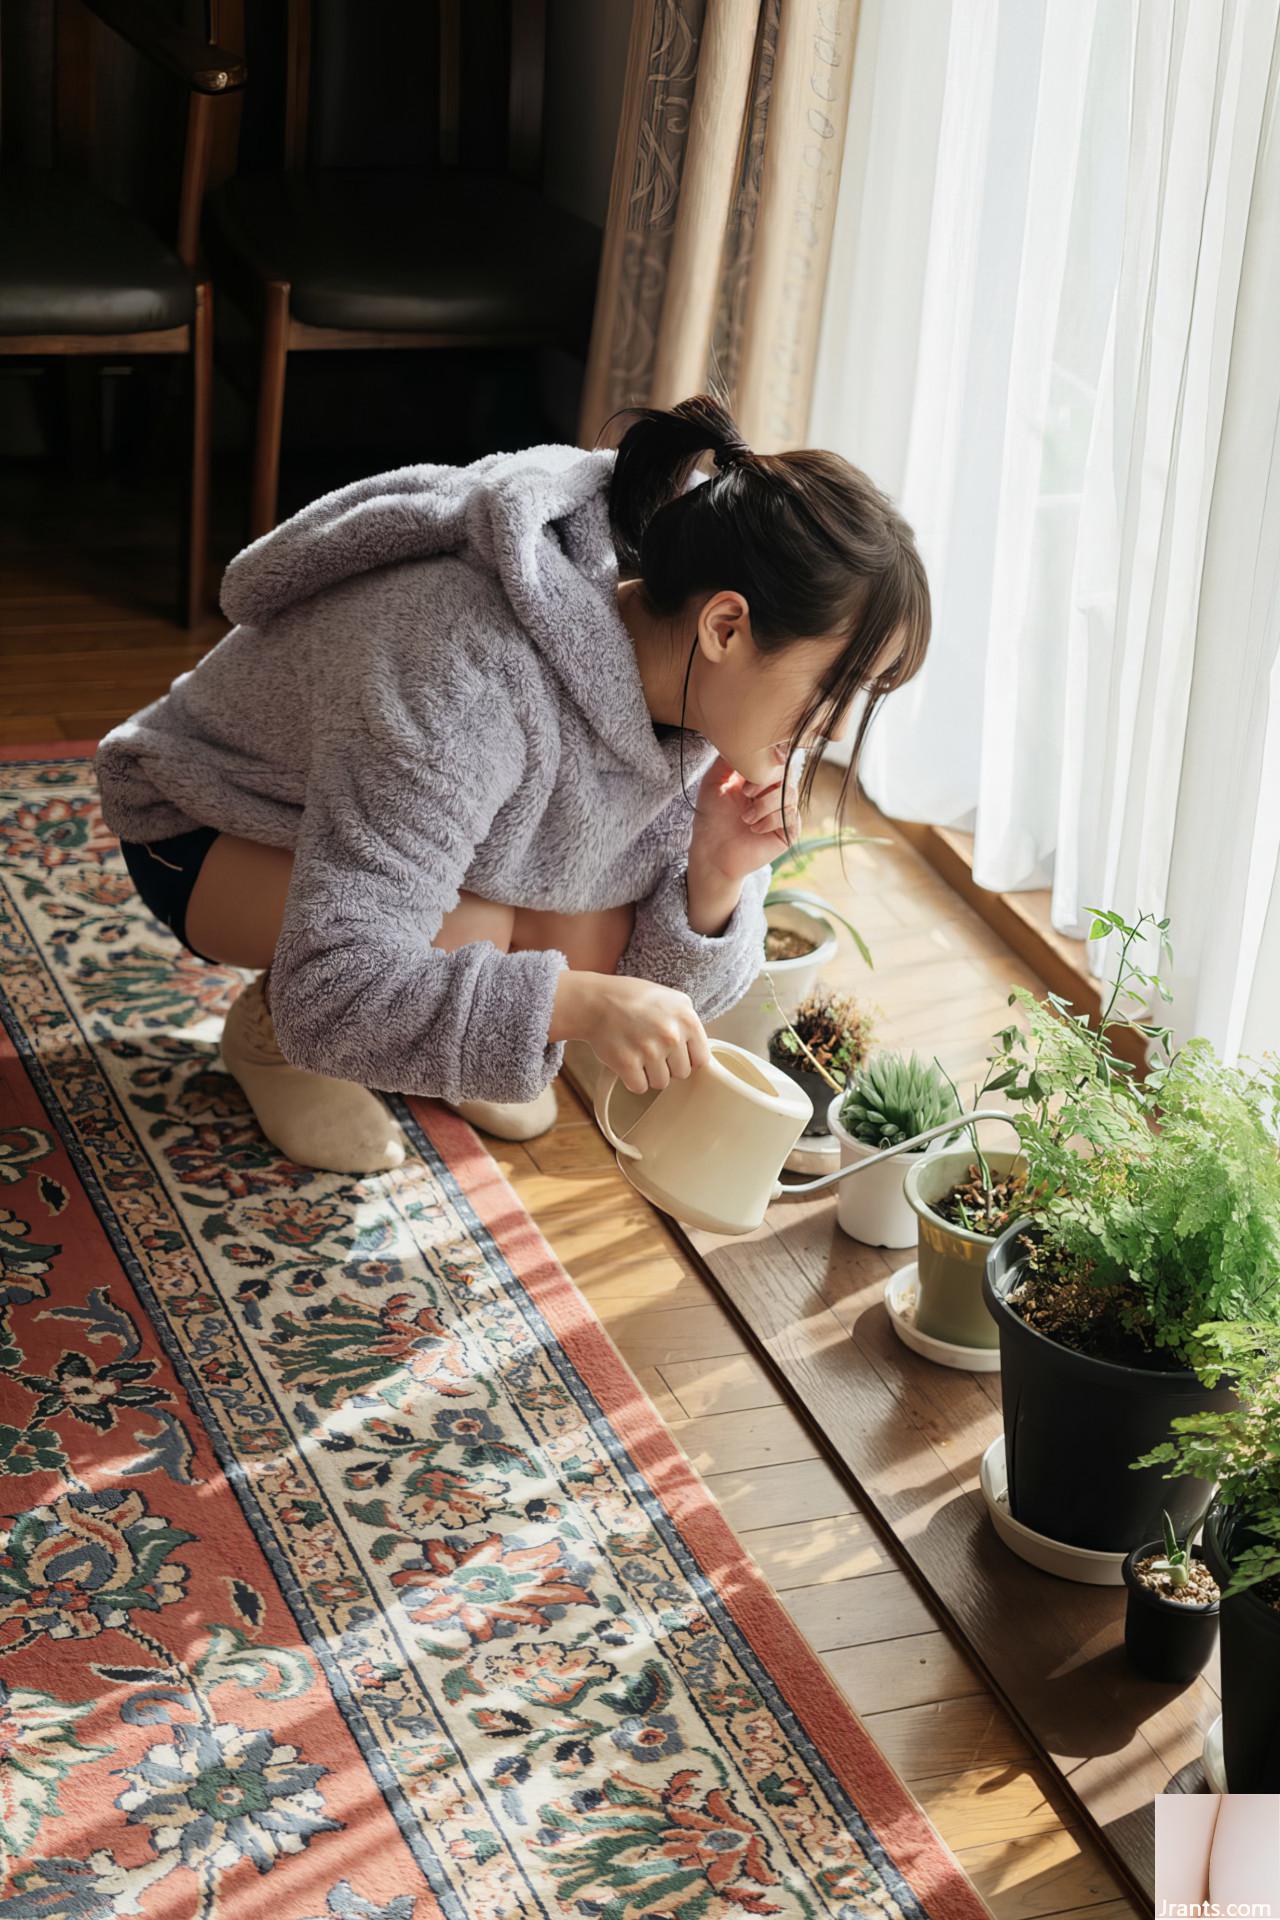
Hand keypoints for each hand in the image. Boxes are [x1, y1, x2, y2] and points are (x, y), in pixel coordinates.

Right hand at [550, 971, 710, 1094]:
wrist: (595, 1001)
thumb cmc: (631, 998)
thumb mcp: (670, 998)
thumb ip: (687, 1022)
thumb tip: (697, 1050)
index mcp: (687, 1019)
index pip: (701, 1059)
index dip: (687, 1058)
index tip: (675, 1054)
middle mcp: (671, 1035)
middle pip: (682, 1074)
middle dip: (667, 1066)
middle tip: (651, 1051)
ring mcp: (649, 1050)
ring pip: (661, 1083)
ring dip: (649, 1074)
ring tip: (638, 1055)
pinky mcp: (627, 1064)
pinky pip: (639, 1087)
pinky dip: (632, 1079)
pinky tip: (627, 1062)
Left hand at [688, 753, 801, 885]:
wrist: (712, 852)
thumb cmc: (711, 819)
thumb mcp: (713, 782)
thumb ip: (726, 760)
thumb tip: (742, 740)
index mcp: (759, 778)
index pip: (774, 758)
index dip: (766, 760)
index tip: (745, 774)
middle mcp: (774, 792)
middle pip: (786, 772)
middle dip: (765, 781)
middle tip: (746, 794)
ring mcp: (783, 811)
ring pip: (789, 793)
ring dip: (765, 804)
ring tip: (746, 818)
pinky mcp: (789, 830)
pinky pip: (790, 816)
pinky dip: (770, 820)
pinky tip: (754, 829)